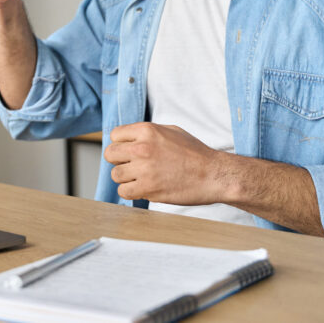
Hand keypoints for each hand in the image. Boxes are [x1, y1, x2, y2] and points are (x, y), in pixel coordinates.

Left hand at [104, 123, 223, 204]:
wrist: (213, 174)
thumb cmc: (195, 153)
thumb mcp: (171, 131)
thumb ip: (148, 132)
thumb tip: (129, 137)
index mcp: (147, 130)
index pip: (115, 135)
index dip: (121, 144)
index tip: (129, 151)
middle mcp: (143, 147)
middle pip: (110, 154)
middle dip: (119, 160)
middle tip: (132, 166)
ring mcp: (144, 169)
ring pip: (115, 174)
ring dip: (125, 178)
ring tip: (140, 178)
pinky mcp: (148, 188)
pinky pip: (123, 191)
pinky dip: (131, 192)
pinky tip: (143, 188)